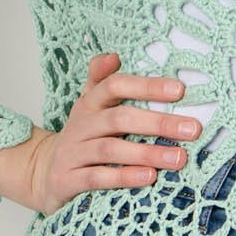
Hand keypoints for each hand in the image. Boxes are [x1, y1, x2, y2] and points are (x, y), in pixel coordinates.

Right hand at [27, 51, 201, 218]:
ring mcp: (71, 153)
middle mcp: (79, 125)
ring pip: (110, 149)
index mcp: (89, 104)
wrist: (44, 174)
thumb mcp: (89, 107)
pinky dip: (124, 177)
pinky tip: (149, 177)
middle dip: (157, 122)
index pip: (115, 85)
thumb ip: (102, 81)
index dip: (146, 86)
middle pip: (118, 118)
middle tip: (192, 129)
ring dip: (147, 152)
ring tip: (179, 158)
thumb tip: (113, 55)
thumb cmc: (81, 138)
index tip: (180, 89)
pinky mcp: (66, 181)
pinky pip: (96, 178)